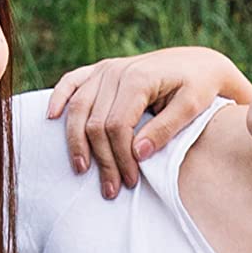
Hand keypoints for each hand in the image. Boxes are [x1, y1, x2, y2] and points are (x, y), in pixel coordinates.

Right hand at [44, 48, 251, 198]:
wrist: (199, 63)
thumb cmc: (200, 87)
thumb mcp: (192, 108)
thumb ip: (165, 129)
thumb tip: (138, 154)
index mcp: (138, 79)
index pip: (116, 126)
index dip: (120, 158)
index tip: (130, 182)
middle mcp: (116, 71)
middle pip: (95, 122)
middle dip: (102, 159)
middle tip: (111, 189)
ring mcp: (106, 69)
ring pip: (78, 109)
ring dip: (76, 142)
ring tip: (82, 170)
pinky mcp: (102, 69)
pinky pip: (72, 81)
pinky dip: (59, 97)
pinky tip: (50, 117)